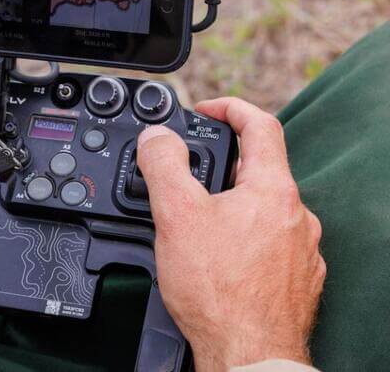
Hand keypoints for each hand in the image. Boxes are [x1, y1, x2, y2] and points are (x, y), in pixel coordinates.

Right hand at [136, 97, 324, 371]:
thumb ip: (164, 165)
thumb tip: (156, 136)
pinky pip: (269, 245)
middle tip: (189, 174)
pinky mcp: (297, 281)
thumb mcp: (176, 215)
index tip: (206, 110)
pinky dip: (244, 240)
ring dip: (233, 206)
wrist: (247, 354)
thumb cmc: (217, 292)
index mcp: (273, 190)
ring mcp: (300, 251)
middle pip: (260, 170)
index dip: (230, 108)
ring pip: (264, 210)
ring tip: (197, 222)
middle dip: (222, 166)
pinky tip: (219, 260)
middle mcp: (295, 217)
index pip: (261, 125)